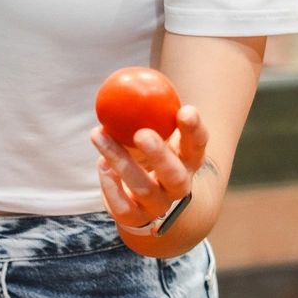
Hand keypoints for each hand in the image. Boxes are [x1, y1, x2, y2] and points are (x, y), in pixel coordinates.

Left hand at [92, 105, 207, 234]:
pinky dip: (110, 186)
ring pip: (143, 187)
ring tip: (99, 135)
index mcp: (189, 160)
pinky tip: (101, 165)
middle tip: (142, 133)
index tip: (185, 110)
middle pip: (176, 175)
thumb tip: (125, 78)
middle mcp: (179, 186)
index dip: (194, 129)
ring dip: (119, 160)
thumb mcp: (153, 130)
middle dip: (160, 154)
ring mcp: (158, 206)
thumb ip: (147, 110)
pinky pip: (123, 208)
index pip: (198, 145)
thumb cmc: (147, 153)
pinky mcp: (135, 219)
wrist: (144, 201)